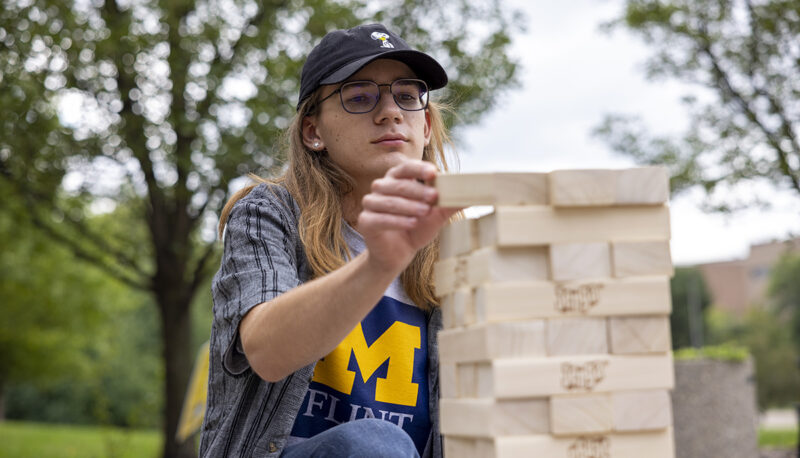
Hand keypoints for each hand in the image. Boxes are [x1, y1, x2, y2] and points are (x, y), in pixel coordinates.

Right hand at [358, 159, 459, 274]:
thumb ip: (450, 203)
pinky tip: (411, 223)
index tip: (433, 173)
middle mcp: (381, 188)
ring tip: (425, 212)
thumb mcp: (436, 215)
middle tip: (434, 197)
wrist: (399, 254)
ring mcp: (370, 204)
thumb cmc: (416, 228)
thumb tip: (474, 193)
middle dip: (417, 190)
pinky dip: (397, 220)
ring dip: (408, 206)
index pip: (405, 168)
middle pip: (397, 184)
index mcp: (396, 179)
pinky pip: (380, 218)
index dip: (418, 169)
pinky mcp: (365, 222)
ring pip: (388, 201)